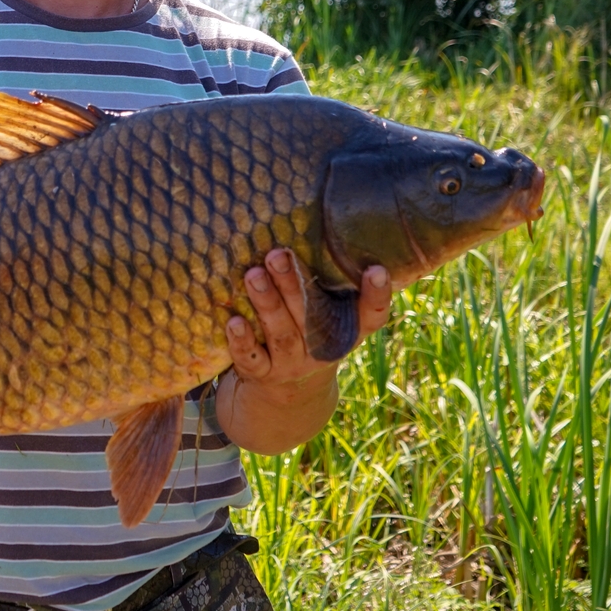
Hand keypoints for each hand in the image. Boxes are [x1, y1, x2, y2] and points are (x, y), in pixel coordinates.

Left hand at [217, 249, 391, 453]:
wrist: (290, 393)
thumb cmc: (310, 331)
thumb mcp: (327, 314)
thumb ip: (325, 281)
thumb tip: (306, 217)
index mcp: (346, 331)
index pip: (371, 316)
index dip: (377, 295)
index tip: (377, 269)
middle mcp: (322, 348)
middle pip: (311, 316)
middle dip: (294, 283)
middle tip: (278, 254)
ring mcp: (291, 363)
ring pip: (281, 333)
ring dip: (267, 303)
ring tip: (253, 275)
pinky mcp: (262, 374)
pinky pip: (252, 359)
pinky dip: (242, 340)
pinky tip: (233, 321)